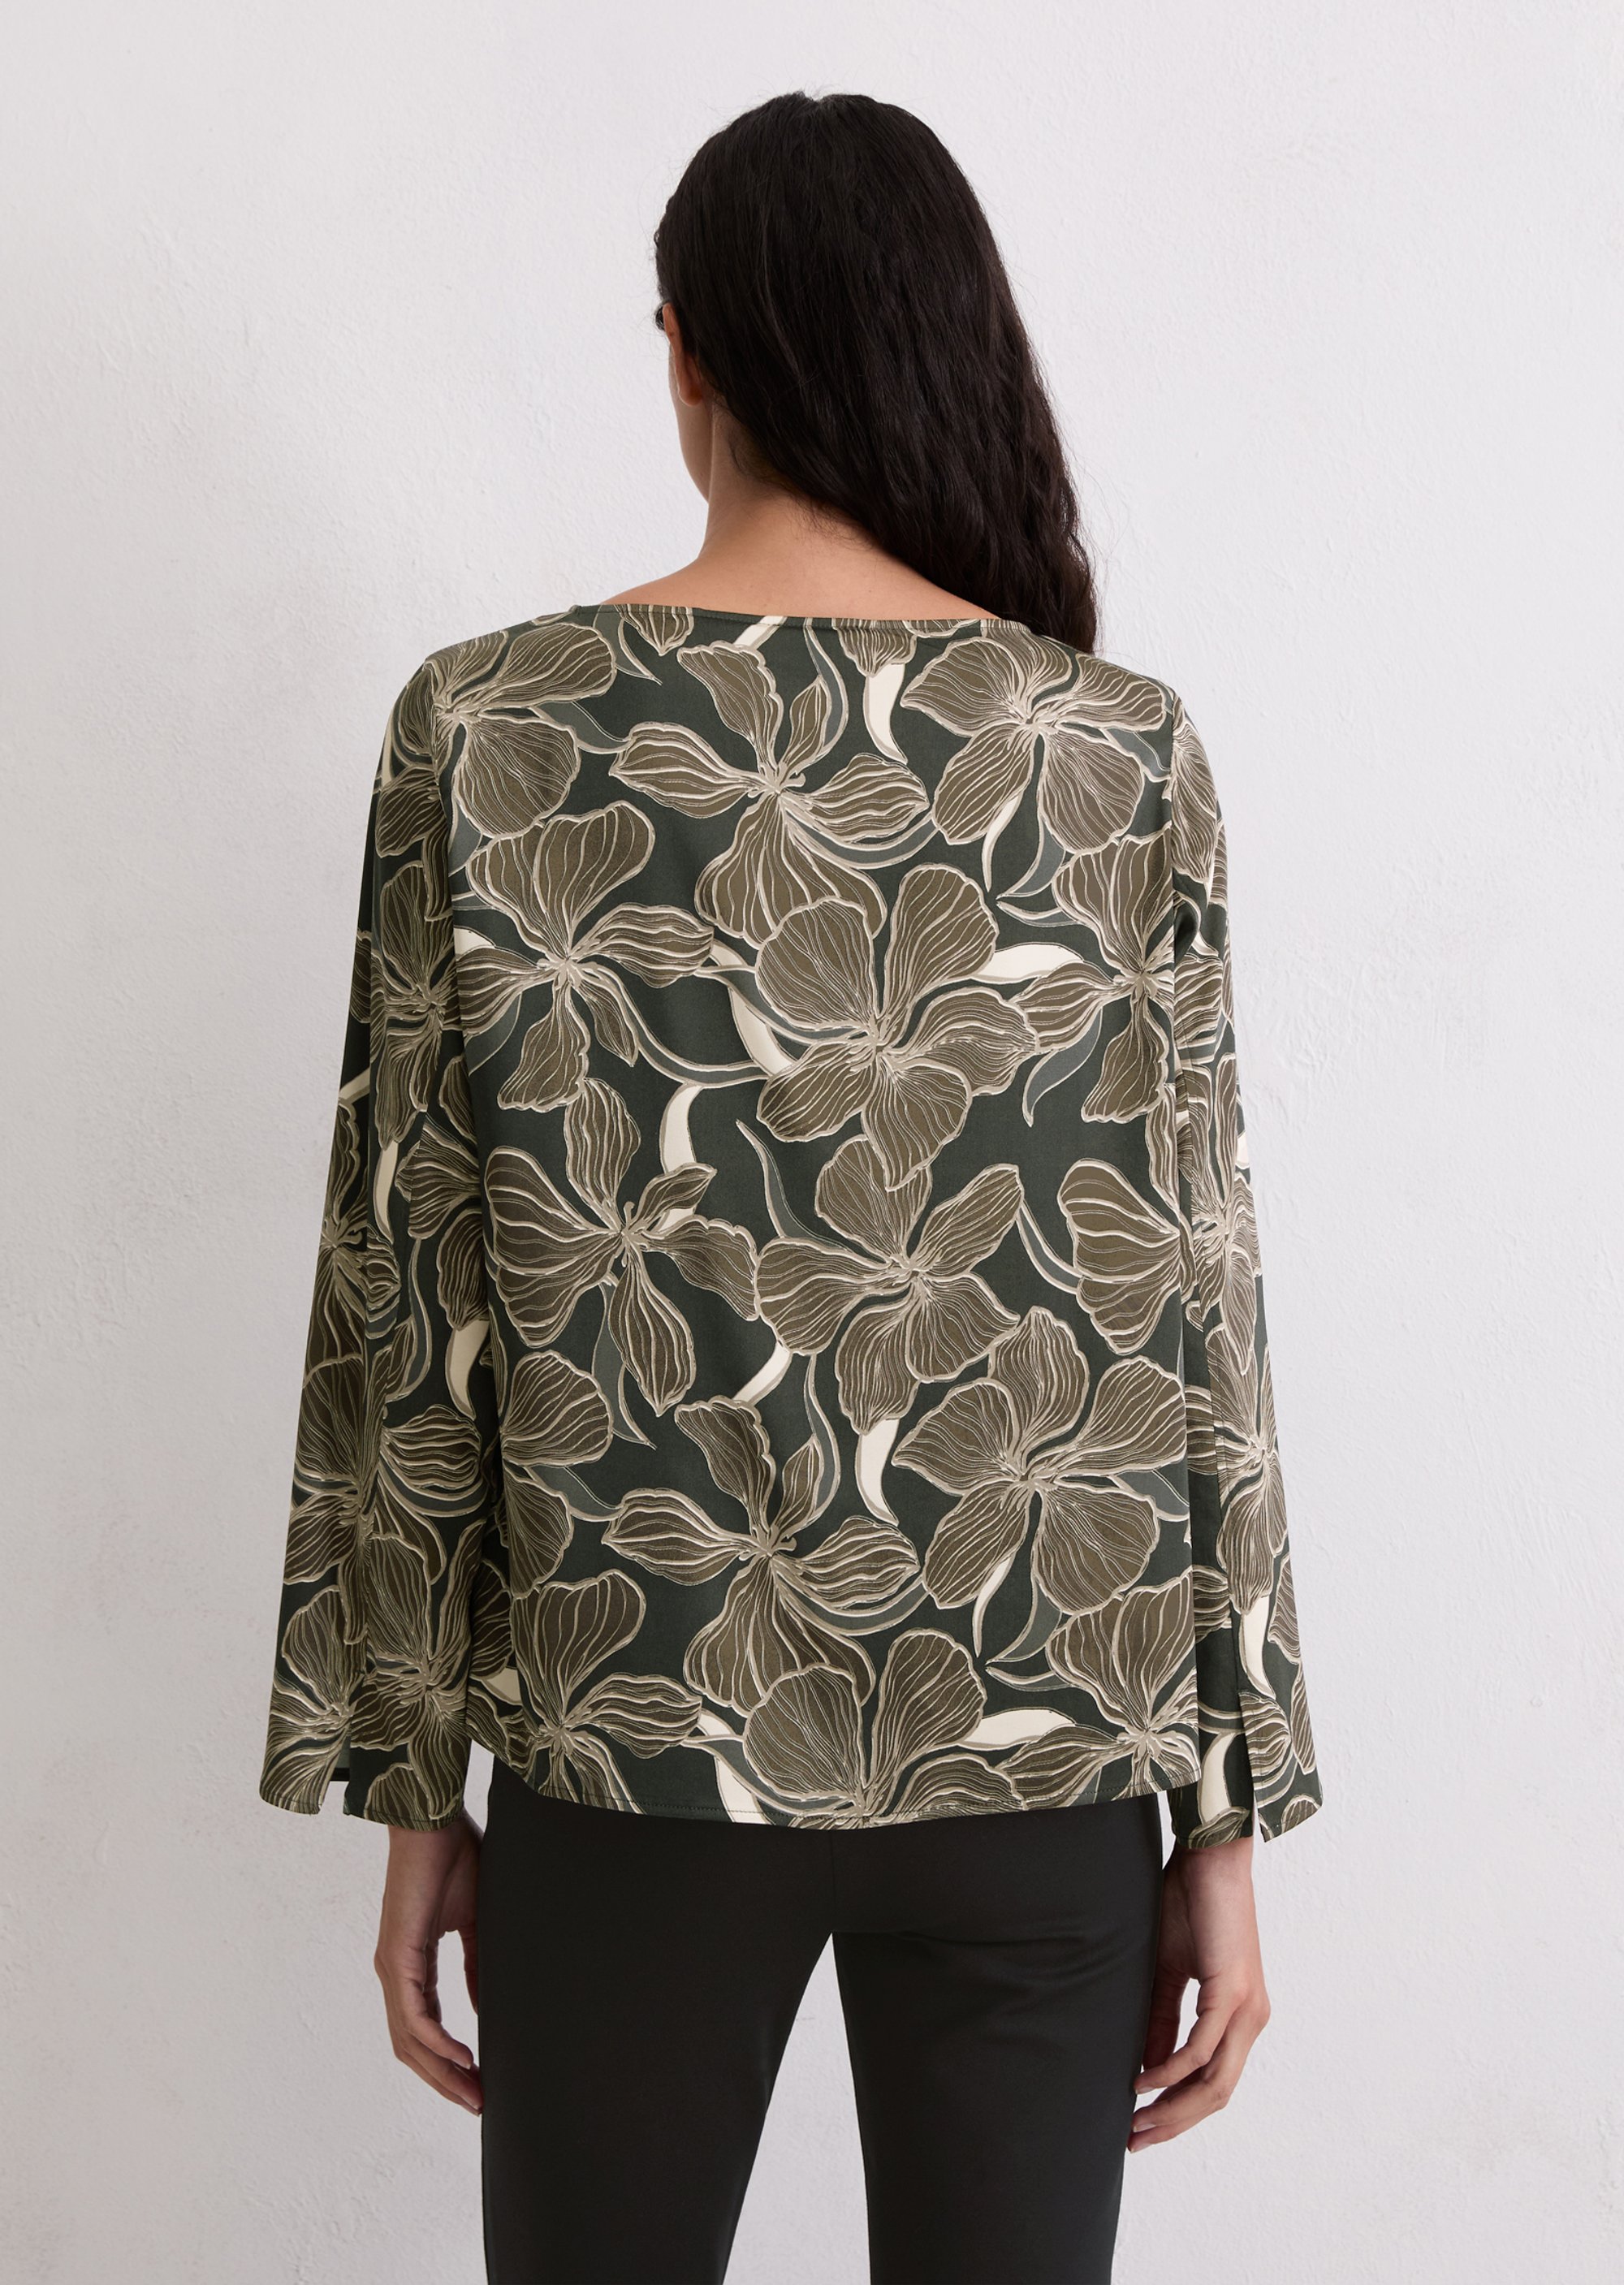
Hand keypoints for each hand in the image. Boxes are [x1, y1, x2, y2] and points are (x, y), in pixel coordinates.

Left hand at [373, 1809, 482, 2114]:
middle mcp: (395, 1973)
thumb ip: (475, 1966)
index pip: (425, 2029)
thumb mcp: (474, 1922)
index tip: (480, 2083)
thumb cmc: (454, 1859)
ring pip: (410, 2040)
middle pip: (413, 2047)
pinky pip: (415, 2015)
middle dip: (446, 2081)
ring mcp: (392, 1967)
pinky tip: (464, 2058)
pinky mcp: (398, 1956)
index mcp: (412, 1964)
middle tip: (479, 2105)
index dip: (449, 2061)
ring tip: (475, 2093)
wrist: (435, 1819)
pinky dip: (437, 2043)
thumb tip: (483, 2010)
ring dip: (442, 2073)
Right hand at [1129, 1834, 1268, 2150]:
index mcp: (1241, 2016)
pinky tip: (1143, 2080)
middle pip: (1216, 2093)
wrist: (1210, 1857)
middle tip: (1135, 2140)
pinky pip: (1201, 2048)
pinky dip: (1171, 2070)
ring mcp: (1246, 2009)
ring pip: (1213, 2081)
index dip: (1179, 2112)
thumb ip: (1162, 2020)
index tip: (1142, 2128)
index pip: (1214, 2082)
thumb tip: (1146, 2068)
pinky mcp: (1231, 1992)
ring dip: (1173, 2107)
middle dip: (1174, 2123)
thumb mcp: (1169, 1972)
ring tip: (1136, 2121)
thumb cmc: (1190, 1905)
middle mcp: (1251, 2019)